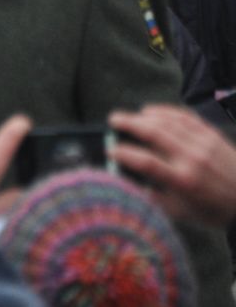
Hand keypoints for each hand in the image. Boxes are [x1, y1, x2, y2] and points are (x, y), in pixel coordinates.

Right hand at [110, 104, 235, 226]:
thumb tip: (129, 183)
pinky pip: (184, 117)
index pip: (146, 162)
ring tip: (128, 115)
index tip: (110, 151)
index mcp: (184, 182)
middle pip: (154, 134)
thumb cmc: (213, 210)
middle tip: (112, 120)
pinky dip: (165, 111)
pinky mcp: (212, 135)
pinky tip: (151, 110)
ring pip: (167, 122)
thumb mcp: (182, 212)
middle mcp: (192, 159)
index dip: (124, 154)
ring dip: (143, 116)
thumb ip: (153, 198)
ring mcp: (203, 144)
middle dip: (128, 124)